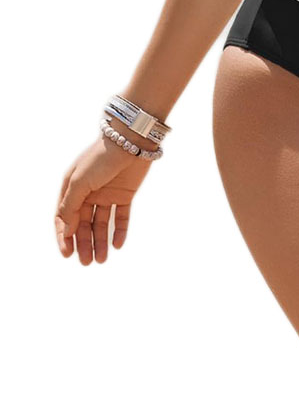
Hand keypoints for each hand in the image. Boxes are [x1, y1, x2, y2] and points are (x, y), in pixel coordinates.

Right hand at [55, 128, 155, 263]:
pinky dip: (119, 230)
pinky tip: (117, 245)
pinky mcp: (125, 194)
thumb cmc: (101, 157)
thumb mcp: (80, 182)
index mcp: (71, 188)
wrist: (131, 140)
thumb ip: (71, 206)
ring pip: (101, 223)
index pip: (64, 218)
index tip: (67, 254)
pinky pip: (121, 216)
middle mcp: (88, 192)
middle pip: (83, 224)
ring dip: (100, 241)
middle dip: (84, 243)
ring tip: (101, 259)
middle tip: (87, 262)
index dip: (64, 237)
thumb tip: (64, 230)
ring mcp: (107, 193)